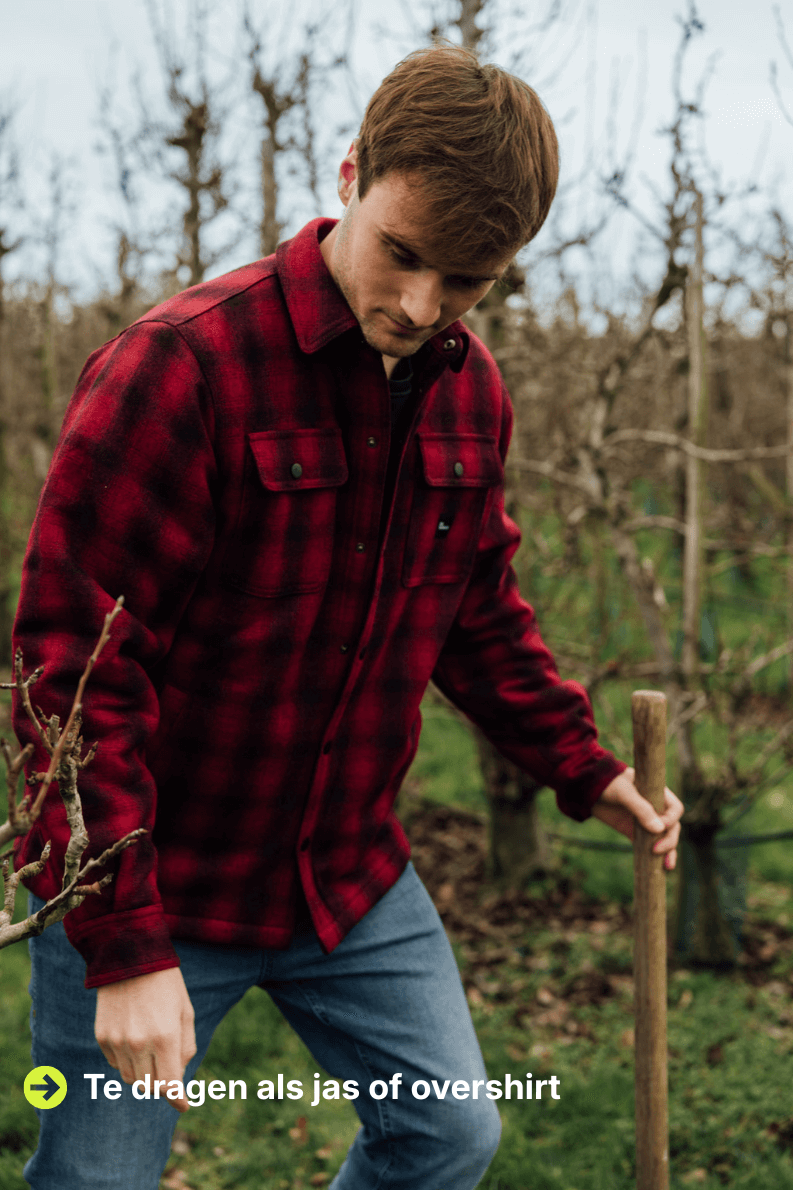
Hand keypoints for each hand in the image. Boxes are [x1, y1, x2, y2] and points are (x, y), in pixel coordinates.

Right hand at [95, 966, 196, 1112]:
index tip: (185, 1104)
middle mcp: (138, 1044)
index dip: (177, 1098)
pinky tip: (134, 1036)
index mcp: (164, 1037)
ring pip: (130, 1078)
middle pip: (149, 1086)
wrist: (129, 955)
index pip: (169, 1085)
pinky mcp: (102, 1036)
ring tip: (151, 1045)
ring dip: (143, 1071)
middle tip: (168, 1064)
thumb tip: (179, 1080)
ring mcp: (117, 1041)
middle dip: (161, 1081)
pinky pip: (115, 1062)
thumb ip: (185, 1048)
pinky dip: (127, 1059)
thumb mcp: (186, 1012)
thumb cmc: (166, 984)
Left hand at [591, 768, 682, 870]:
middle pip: (672, 827)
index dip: (671, 819)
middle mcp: (657, 809)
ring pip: (664, 839)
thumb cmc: (610, 784)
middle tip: (657, 850)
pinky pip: (649, 847)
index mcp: (658, 794)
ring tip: (667, 866)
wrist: (589, 790)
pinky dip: (654, 857)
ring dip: (668, 852)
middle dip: (669, 840)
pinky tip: (658, 868)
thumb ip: (641, 808)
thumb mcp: (624, 793)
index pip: (675, 809)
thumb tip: (659, 829)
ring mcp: (647, 823)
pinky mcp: (635, 834)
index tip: (660, 826)